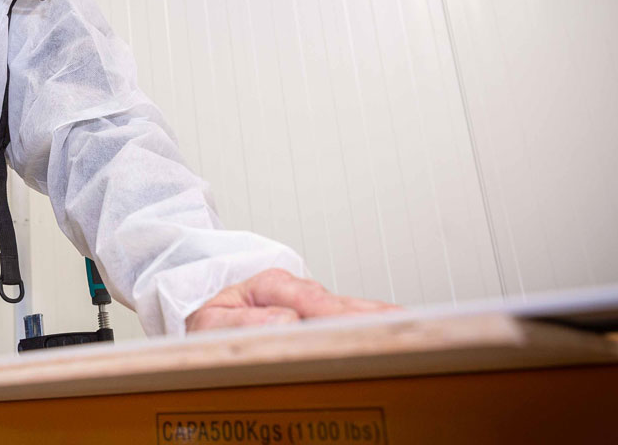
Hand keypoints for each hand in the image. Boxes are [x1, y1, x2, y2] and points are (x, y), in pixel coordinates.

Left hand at [185, 268, 399, 331]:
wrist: (207, 322)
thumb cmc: (210, 324)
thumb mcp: (212, 324)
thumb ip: (243, 322)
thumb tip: (284, 320)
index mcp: (269, 286)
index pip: (308, 300)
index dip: (333, 314)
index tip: (351, 326)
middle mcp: (296, 292)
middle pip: (339, 303)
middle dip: (368, 316)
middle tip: (398, 327)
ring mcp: (312, 306)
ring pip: (351, 310)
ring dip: (379, 320)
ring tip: (411, 329)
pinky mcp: (320, 321)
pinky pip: (351, 322)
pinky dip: (375, 327)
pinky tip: (397, 331)